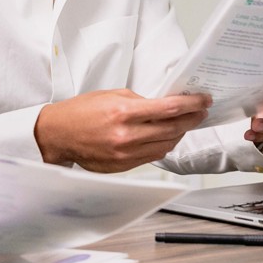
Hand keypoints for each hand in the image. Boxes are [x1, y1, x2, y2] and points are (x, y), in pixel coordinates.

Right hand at [35, 89, 209, 171]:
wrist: (59, 135)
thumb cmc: (81, 112)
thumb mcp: (111, 95)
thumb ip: (139, 100)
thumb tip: (162, 105)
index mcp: (123, 112)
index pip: (169, 109)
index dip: (191, 104)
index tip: (203, 100)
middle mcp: (126, 135)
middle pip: (172, 128)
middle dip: (191, 118)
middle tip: (201, 111)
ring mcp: (125, 154)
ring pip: (166, 145)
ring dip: (180, 133)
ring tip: (186, 123)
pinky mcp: (124, 166)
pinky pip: (153, 156)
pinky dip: (164, 145)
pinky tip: (167, 137)